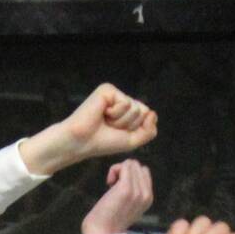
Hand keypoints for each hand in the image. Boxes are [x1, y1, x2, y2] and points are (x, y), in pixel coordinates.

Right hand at [19, 83, 157, 174]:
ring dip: (121, 121)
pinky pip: (125, 103)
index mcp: (127, 111)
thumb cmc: (102, 142)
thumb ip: (149, 131)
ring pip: (135, 108)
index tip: (117, 132)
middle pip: (143, 111)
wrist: (81, 142)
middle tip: (110, 127)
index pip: (147, 115)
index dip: (135, 128)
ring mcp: (114, 94)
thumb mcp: (132, 141)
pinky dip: (115, 114)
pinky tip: (102, 115)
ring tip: (105, 122)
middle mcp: (122, 100)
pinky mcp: (107, 90)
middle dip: (129, 125)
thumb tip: (153, 113)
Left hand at [79, 160, 153, 233]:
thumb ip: (133, 191)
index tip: (118, 188)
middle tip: (113, 187)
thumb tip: (126, 172)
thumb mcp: (128, 205)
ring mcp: (138, 191)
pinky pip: (124, 165)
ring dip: (118, 170)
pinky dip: (114, 170)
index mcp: (148, 198)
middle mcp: (146, 194)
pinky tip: (108, 182)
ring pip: (131, 163)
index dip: (129, 175)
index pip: (144, 171)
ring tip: (111, 185)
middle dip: (123, 171)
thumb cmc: (108, 220)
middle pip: (137, 165)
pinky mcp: (126, 188)